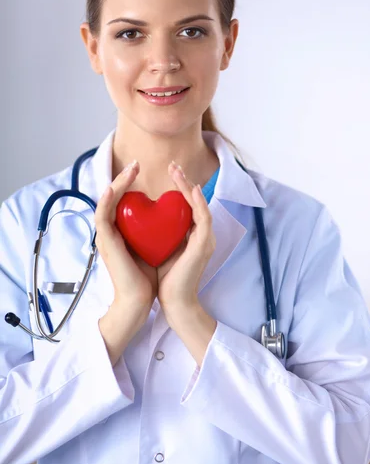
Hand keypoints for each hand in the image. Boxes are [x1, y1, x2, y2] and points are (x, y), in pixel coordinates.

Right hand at [94, 161, 157, 309]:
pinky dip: (105, 201)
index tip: (143, 175)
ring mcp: (106, 236)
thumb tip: (174, 215)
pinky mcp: (105, 242)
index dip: (132, 184)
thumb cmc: (150, 276)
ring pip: (105, 202)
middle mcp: (112, 231)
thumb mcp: (158, 245)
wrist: (140, 300)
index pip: (124, 201)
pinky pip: (101, 217)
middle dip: (123, 178)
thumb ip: (160, 230)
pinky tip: (112, 188)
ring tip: (129, 170)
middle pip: (113, 197)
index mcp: (123, 231)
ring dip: (116, 183)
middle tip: (136, 164)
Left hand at [157, 162, 215, 314]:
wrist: (174, 303)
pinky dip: (198, 203)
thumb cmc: (166, 279)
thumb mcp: (160, 249)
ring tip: (177, 172)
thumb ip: (158, 233)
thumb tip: (143, 218)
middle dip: (184, 181)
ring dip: (189, 187)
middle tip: (172, 165)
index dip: (180, 187)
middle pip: (196, 201)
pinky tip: (189, 190)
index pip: (188, 205)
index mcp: (193, 235)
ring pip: (201, 205)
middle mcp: (202, 235)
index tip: (167, 174)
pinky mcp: (204, 245)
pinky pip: (204, 218)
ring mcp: (205, 240)